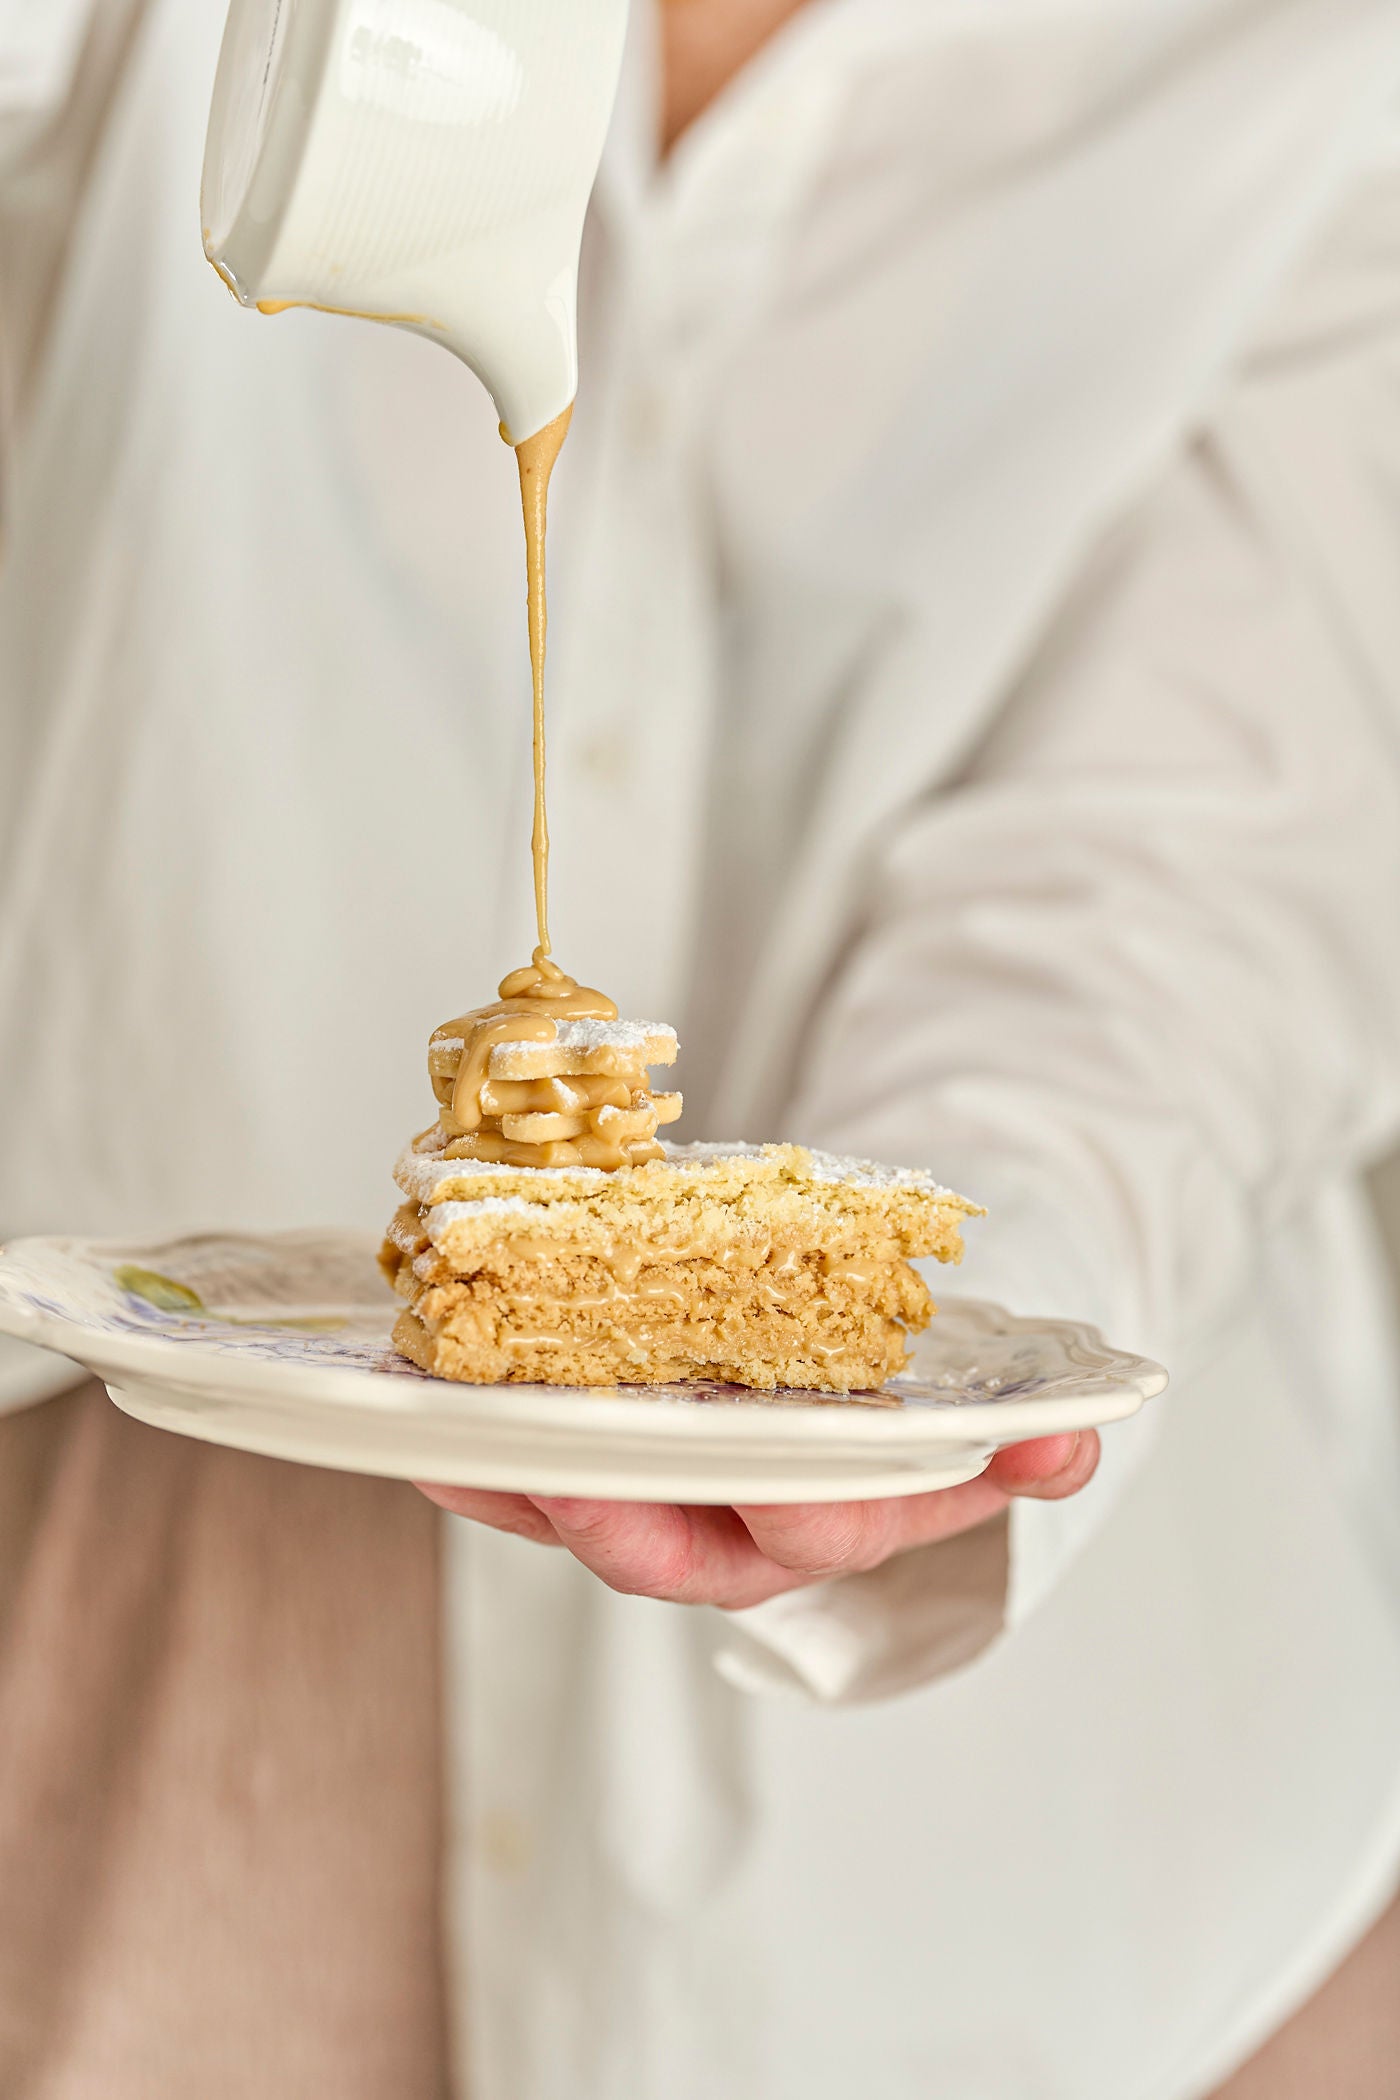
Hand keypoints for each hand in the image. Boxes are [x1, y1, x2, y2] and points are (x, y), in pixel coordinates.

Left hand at [416, 1432, 1098, 1609]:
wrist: (863, 1382)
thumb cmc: (906, 1397)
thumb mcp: (976, 1415)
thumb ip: (1021, 1435)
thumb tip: (1071, 1444)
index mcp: (835, 1521)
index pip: (803, 1531)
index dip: (771, 1508)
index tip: (732, 1471)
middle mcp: (741, 1531)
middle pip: (666, 1539)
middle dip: (603, 1504)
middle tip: (543, 1458)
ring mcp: (669, 1503)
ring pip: (588, 1508)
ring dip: (518, 1477)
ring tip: (451, 1431)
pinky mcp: (612, 1468)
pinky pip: (540, 1475)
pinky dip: (487, 1457)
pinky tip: (429, 1425)